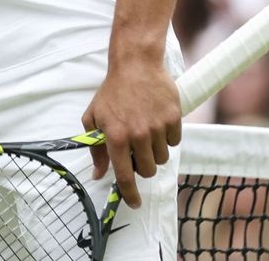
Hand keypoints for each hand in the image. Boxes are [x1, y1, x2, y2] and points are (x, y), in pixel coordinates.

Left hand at [80, 54, 180, 208]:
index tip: (135, 203)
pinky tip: (157, 122)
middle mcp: (137, 135)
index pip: (125, 176)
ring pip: (162, 158)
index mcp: (116, 137)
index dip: (130, 195)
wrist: (136, 65)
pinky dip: (167, 137)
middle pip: (147, 170)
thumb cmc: (112, 92)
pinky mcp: (173, 119)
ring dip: (154, 152)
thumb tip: (98, 174)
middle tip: (136, 151)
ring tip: (146, 132)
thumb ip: (96, 148)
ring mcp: (157, 127)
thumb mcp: (94, 117)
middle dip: (142, 166)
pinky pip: (174, 142)